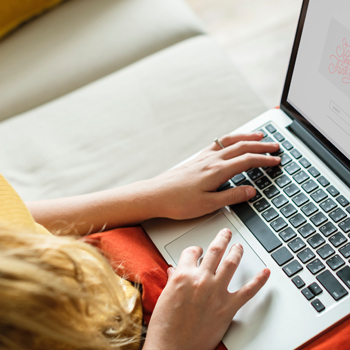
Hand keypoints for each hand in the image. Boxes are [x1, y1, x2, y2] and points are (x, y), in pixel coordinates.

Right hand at [143, 228, 269, 349]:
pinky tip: (265, 272)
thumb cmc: (165, 325)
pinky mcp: (228, 308)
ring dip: (237, 252)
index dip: (196, 249)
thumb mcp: (165, 296)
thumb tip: (174, 271)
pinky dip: (258, 281)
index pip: (192, 252)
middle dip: (222, 239)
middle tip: (226, 234)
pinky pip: (247, 291)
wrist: (172, 348)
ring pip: (231, 263)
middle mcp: (201, 279)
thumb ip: (173, 280)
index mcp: (183, 275)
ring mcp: (216, 292)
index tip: (199, 251)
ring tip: (239, 246)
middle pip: (215, 251)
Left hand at [151, 132, 279, 219]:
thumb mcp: (208, 205)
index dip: (264, 160)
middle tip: (275, 146)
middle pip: (242, 147)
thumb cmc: (179, 202)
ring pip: (230, 142)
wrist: (156, 195)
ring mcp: (203, 158)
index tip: (277, 160)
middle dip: (261, 146)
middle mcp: (212, 160)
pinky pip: (218, 144)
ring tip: (259, 136)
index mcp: (217, 171)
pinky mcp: (197, 159)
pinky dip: (230, 139)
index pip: (247, 161)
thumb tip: (251, 191)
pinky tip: (231, 142)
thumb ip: (232, 197)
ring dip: (246, 138)